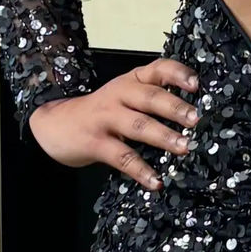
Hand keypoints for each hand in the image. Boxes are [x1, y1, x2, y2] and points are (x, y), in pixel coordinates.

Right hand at [27, 57, 200, 188]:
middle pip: (151, 98)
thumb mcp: (126, 95)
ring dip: (164, 137)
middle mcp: (120, 95)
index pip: (158, 69)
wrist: (53, 123)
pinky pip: (122, 157)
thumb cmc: (102, 110)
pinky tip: (156, 182)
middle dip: (176, 108)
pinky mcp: (95, 143)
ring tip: (185, 147)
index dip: (178, 74)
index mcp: (132, 80)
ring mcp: (106, 118)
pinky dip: (141, 171)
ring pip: (138, 125)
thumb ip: (154, 97)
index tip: (197, 85)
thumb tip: (195, 115)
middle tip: (197, 120)